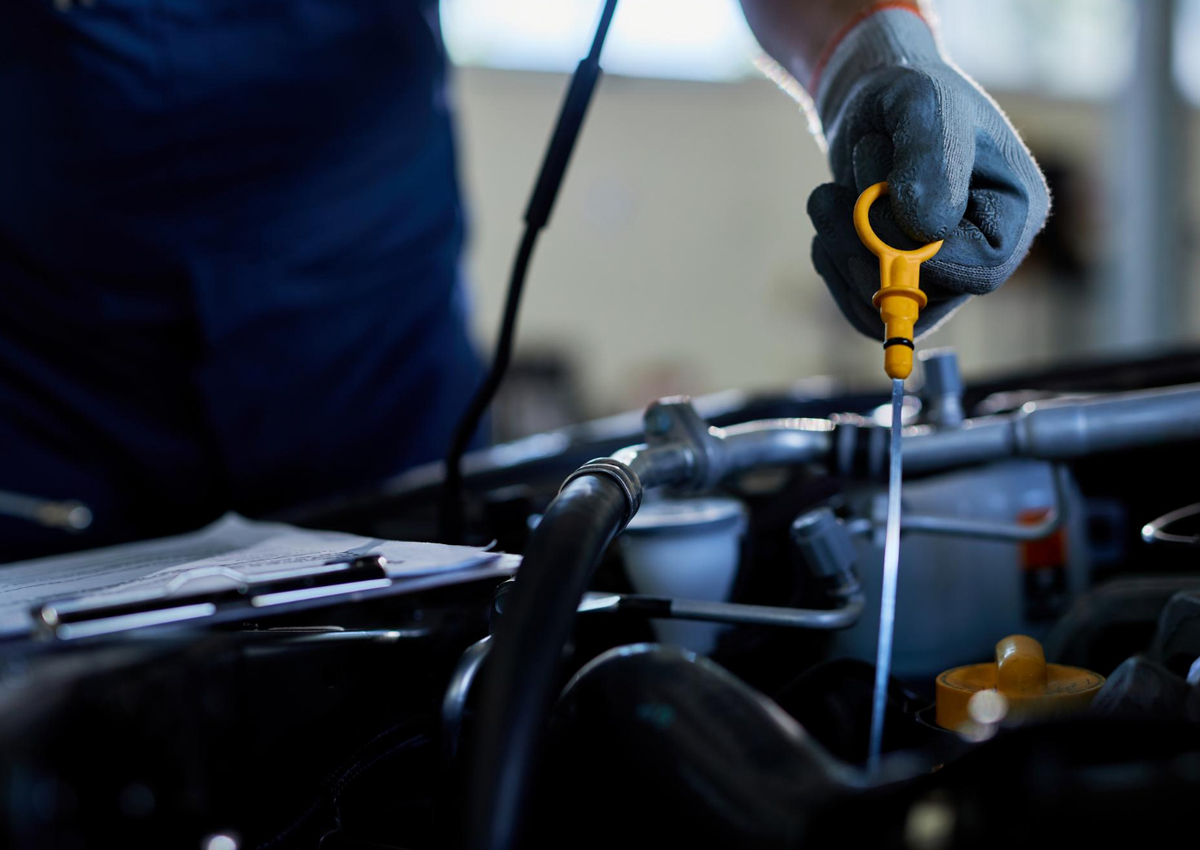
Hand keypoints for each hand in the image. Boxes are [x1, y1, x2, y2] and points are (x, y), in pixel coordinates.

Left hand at [806, 5, 1049, 337]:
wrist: (872, 104)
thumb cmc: (908, 94)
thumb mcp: (922, 102)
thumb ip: (931, 156)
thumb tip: (927, 228)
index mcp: (1016, 210)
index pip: (983, 268)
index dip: (924, 253)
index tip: (881, 198)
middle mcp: (985, 251)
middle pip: (929, 294)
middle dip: (868, 246)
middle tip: (832, 193)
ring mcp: (942, 274)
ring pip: (888, 306)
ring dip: (842, 252)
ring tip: (828, 196)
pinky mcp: (900, 283)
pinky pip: (861, 309)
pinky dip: (832, 265)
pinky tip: (828, 220)